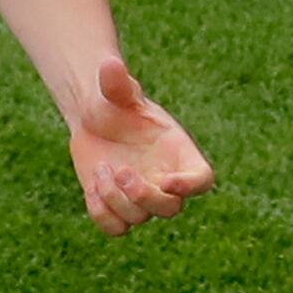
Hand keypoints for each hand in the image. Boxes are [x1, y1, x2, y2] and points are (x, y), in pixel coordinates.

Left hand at [69, 57, 213, 236]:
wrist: (92, 119)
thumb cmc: (114, 103)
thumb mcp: (115, 91)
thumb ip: (117, 83)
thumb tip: (109, 64)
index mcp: (179, 154)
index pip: (201, 180)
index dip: (190, 186)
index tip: (168, 181)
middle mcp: (166, 181)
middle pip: (170, 209)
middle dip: (144, 196)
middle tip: (120, 171)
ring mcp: (142, 198)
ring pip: (139, 218)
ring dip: (115, 199)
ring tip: (101, 169)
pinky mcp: (116, 208)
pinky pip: (115, 228)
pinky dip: (102, 214)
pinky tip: (91, 188)